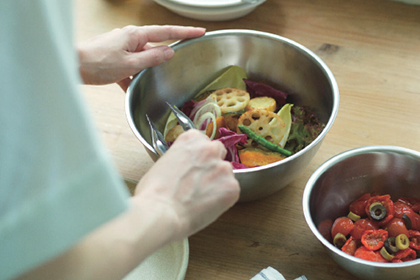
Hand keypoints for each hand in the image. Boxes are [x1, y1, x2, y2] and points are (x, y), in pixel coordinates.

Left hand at [77, 25, 205, 90]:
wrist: (71, 65)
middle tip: (181, 60)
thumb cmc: (96, 62)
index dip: (185, 31)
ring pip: (142, 59)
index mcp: (135, 35)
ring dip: (146, 70)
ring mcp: (121, 47)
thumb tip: (169, 52)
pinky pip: (130, 67)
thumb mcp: (129, 64)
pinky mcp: (115, 58)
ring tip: (150, 81)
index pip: (166, 32)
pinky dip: (132, 77)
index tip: (200, 31)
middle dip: (166, 55)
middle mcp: (129, 38)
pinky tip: (131, 88)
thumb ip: (151, 58)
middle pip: (155, 46)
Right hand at [134, 130, 239, 241]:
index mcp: (192, 138)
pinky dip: (223, 199)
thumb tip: (186, 169)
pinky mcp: (232, 186)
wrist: (161, 212)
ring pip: (226, 173)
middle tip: (199, 181)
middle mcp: (210, 148)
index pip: (203, 141)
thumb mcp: (164, 163)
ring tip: (201, 198)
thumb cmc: (154, 192)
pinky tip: (207, 206)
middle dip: (211, 165)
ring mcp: (223, 167)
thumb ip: (181, 160)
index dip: (198, 156)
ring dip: (218, 182)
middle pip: (218, 152)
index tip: (193, 166)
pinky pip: (231, 191)